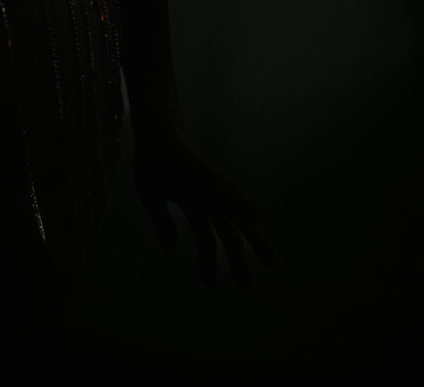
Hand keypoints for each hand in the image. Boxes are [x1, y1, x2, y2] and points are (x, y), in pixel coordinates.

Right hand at [133, 123, 278, 288]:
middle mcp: (210, 200)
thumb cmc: (152, 164)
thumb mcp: (152, 200)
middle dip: (240, 262)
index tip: (212, 285)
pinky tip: (262, 218)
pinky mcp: (210, 175)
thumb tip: (171, 251)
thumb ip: (162, 224)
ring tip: (273, 264)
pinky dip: (246, 205)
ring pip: (237, 220)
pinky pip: (231, 193)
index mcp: (196, 206)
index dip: (209, 263)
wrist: (151, 135)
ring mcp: (213, 188)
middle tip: (251, 289)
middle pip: (231, 235)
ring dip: (255, 241)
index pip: (208, 240)